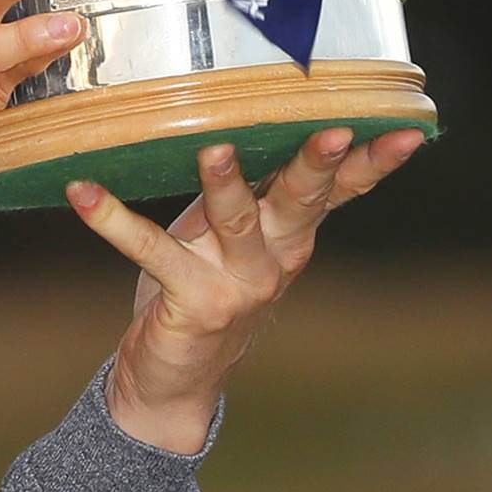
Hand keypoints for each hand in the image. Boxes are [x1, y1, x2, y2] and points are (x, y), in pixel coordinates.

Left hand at [68, 126, 424, 452]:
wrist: (173, 380)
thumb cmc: (203, 287)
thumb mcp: (237, 236)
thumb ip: (254, 190)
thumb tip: (250, 111)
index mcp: (292, 236)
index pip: (343, 192)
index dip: (375, 162)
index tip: (408, 129)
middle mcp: (275, 259)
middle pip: (301, 201)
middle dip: (317, 164)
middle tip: (332, 130)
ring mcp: (236, 283)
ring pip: (235, 223)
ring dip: (225, 184)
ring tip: (214, 149)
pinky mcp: (189, 300)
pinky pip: (149, 251)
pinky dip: (111, 219)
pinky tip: (82, 192)